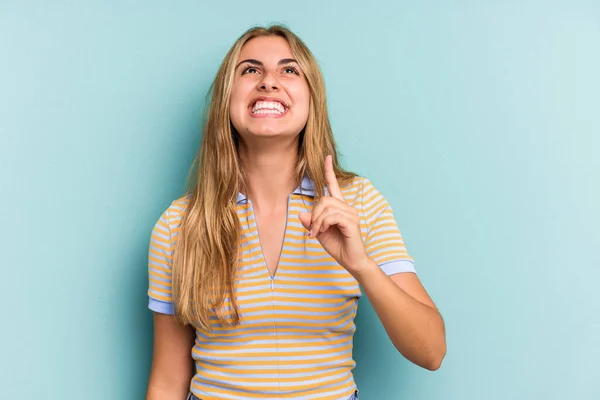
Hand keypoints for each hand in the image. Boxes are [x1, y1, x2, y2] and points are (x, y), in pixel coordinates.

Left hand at [298, 155, 370, 275]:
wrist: (352, 261)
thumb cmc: (338, 246)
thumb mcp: (319, 233)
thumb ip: (311, 222)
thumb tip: (300, 213)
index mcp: (340, 207)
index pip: (334, 185)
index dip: (329, 172)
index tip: (326, 157)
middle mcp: (347, 207)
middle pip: (324, 199)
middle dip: (314, 215)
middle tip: (312, 230)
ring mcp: (351, 214)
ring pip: (327, 207)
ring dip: (317, 222)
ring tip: (316, 233)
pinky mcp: (352, 223)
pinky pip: (332, 216)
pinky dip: (323, 224)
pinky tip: (323, 232)